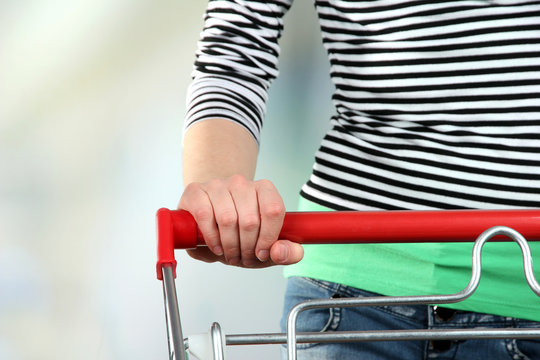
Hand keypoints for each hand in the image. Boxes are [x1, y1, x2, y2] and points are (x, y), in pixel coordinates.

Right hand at [178, 174, 303, 267]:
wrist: (211, 219)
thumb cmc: (241, 233)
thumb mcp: (267, 246)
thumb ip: (287, 252)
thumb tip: (279, 251)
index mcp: (264, 189)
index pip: (274, 211)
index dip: (268, 238)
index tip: (262, 253)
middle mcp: (241, 182)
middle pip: (250, 220)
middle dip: (247, 248)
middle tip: (243, 258)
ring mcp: (217, 184)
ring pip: (228, 219)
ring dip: (229, 245)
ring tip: (230, 254)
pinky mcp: (196, 190)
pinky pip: (205, 216)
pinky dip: (212, 238)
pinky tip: (216, 246)